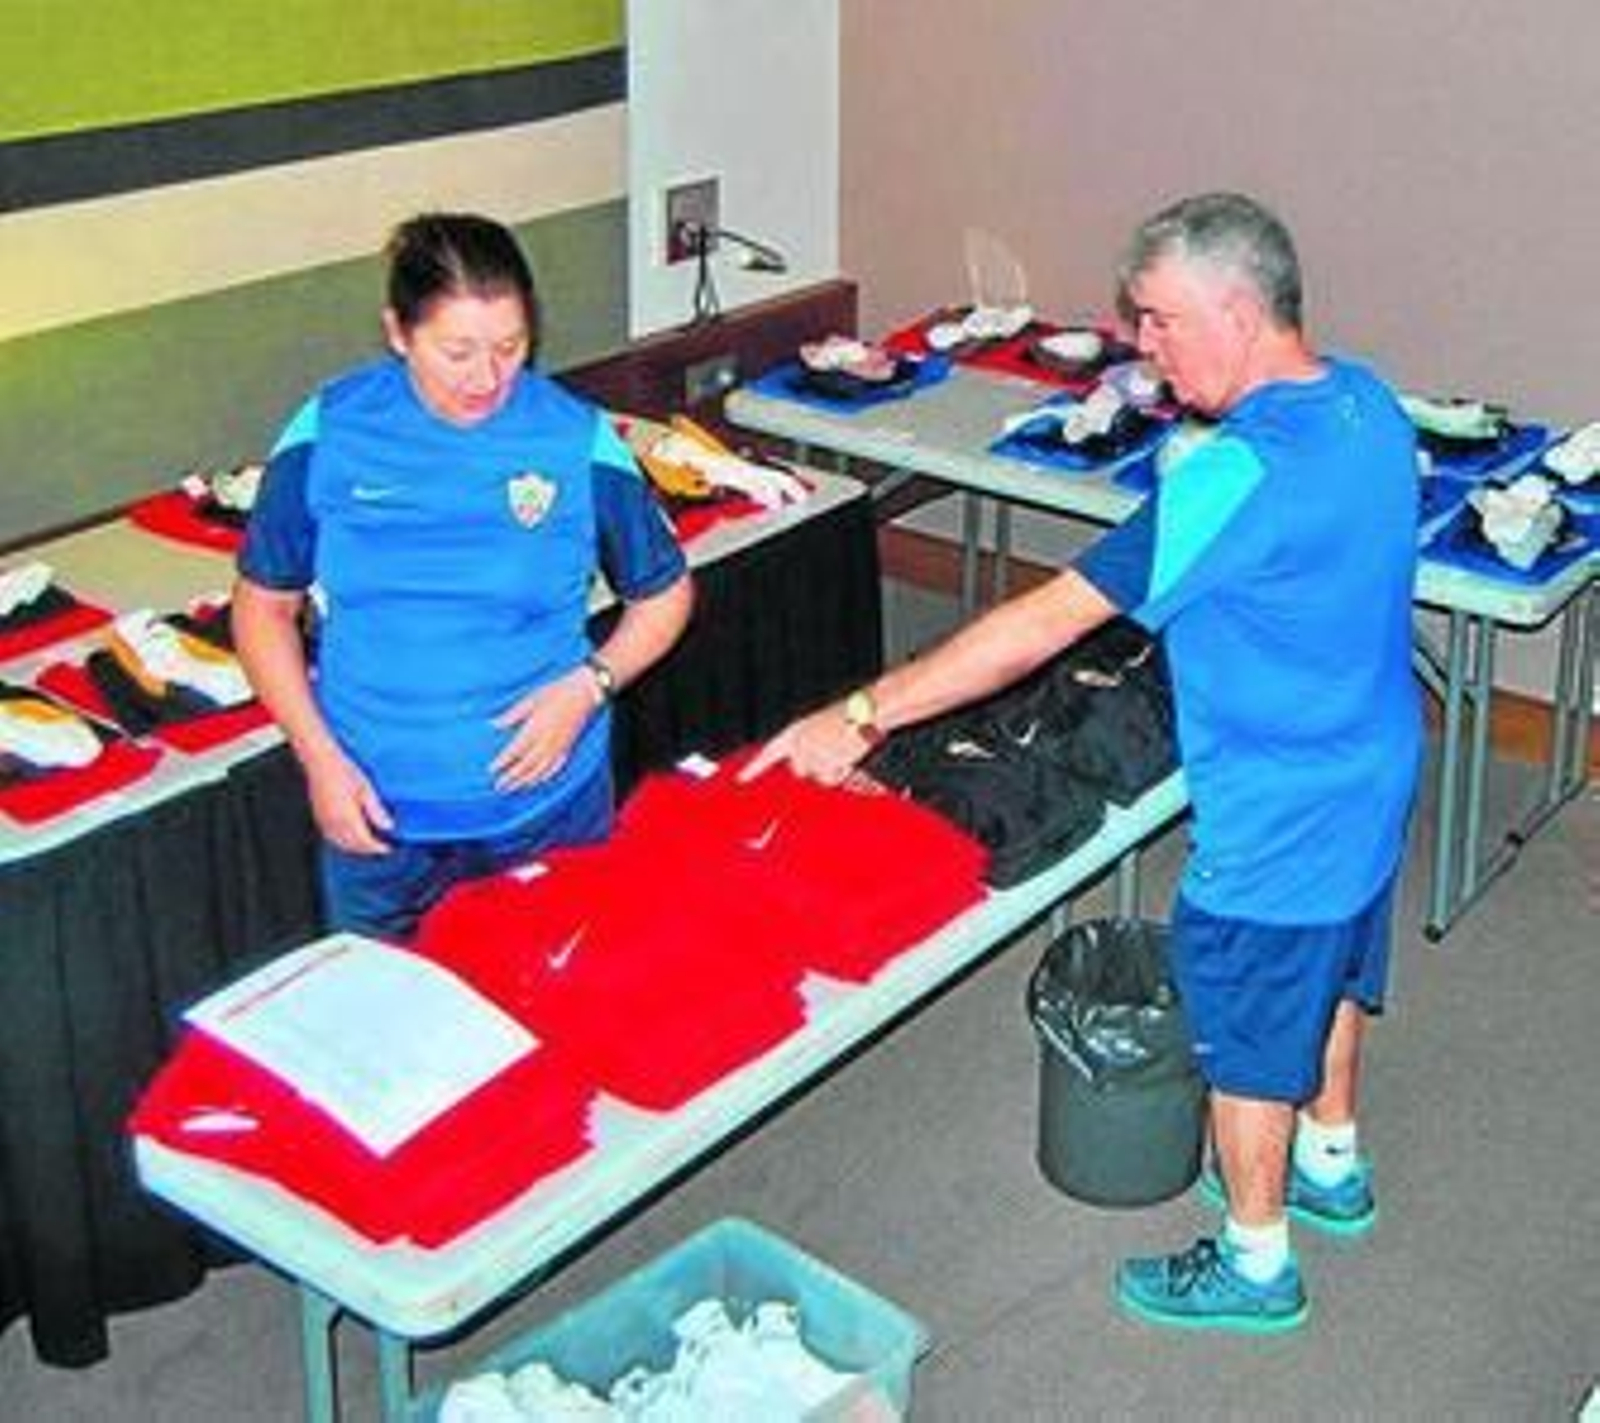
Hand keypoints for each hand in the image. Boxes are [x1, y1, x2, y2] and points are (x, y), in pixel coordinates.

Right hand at [304, 749, 392, 853]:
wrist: (319, 760)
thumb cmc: (342, 769)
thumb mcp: (366, 788)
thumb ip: (376, 810)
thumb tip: (388, 826)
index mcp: (347, 818)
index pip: (365, 842)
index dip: (378, 847)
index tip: (389, 847)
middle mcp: (333, 824)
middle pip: (353, 846)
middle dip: (368, 849)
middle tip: (382, 846)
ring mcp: (324, 821)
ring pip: (341, 844)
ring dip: (355, 847)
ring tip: (369, 843)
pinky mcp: (318, 817)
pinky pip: (331, 837)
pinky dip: (343, 842)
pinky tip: (350, 837)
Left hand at [491, 669, 595, 789]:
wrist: (583, 693)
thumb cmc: (556, 693)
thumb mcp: (531, 699)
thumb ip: (513, 714)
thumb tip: (494, 724)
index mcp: (535, 730)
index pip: (514, 751)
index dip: (502, 762)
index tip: (491, 770)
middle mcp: (546, 742)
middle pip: (525, 766)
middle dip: (511, 778)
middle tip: (499, 786)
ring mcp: (558, 747)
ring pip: (539, 770)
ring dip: (525, 781)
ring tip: (514, 788)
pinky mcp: (568, 748)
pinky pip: (555, 768)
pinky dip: (545, 777)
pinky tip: (537, 782)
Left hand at [740, 701, 874, 786]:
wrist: (864, 712)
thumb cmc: (849, 716)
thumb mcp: (822, 727)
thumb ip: (809, 744)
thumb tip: (806, 762)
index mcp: (795, 730)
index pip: (769, 752)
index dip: (754, 767)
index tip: (741, 778)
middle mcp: (797, 743)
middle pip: (798, 769)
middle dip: (814, 766)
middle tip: (832, 750)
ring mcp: (809, 754)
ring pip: (818, 776)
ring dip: (831, 768)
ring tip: (843, 750)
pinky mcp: (822, 763)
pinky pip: (831, 778)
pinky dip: (840, 772)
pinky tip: (846, 756)